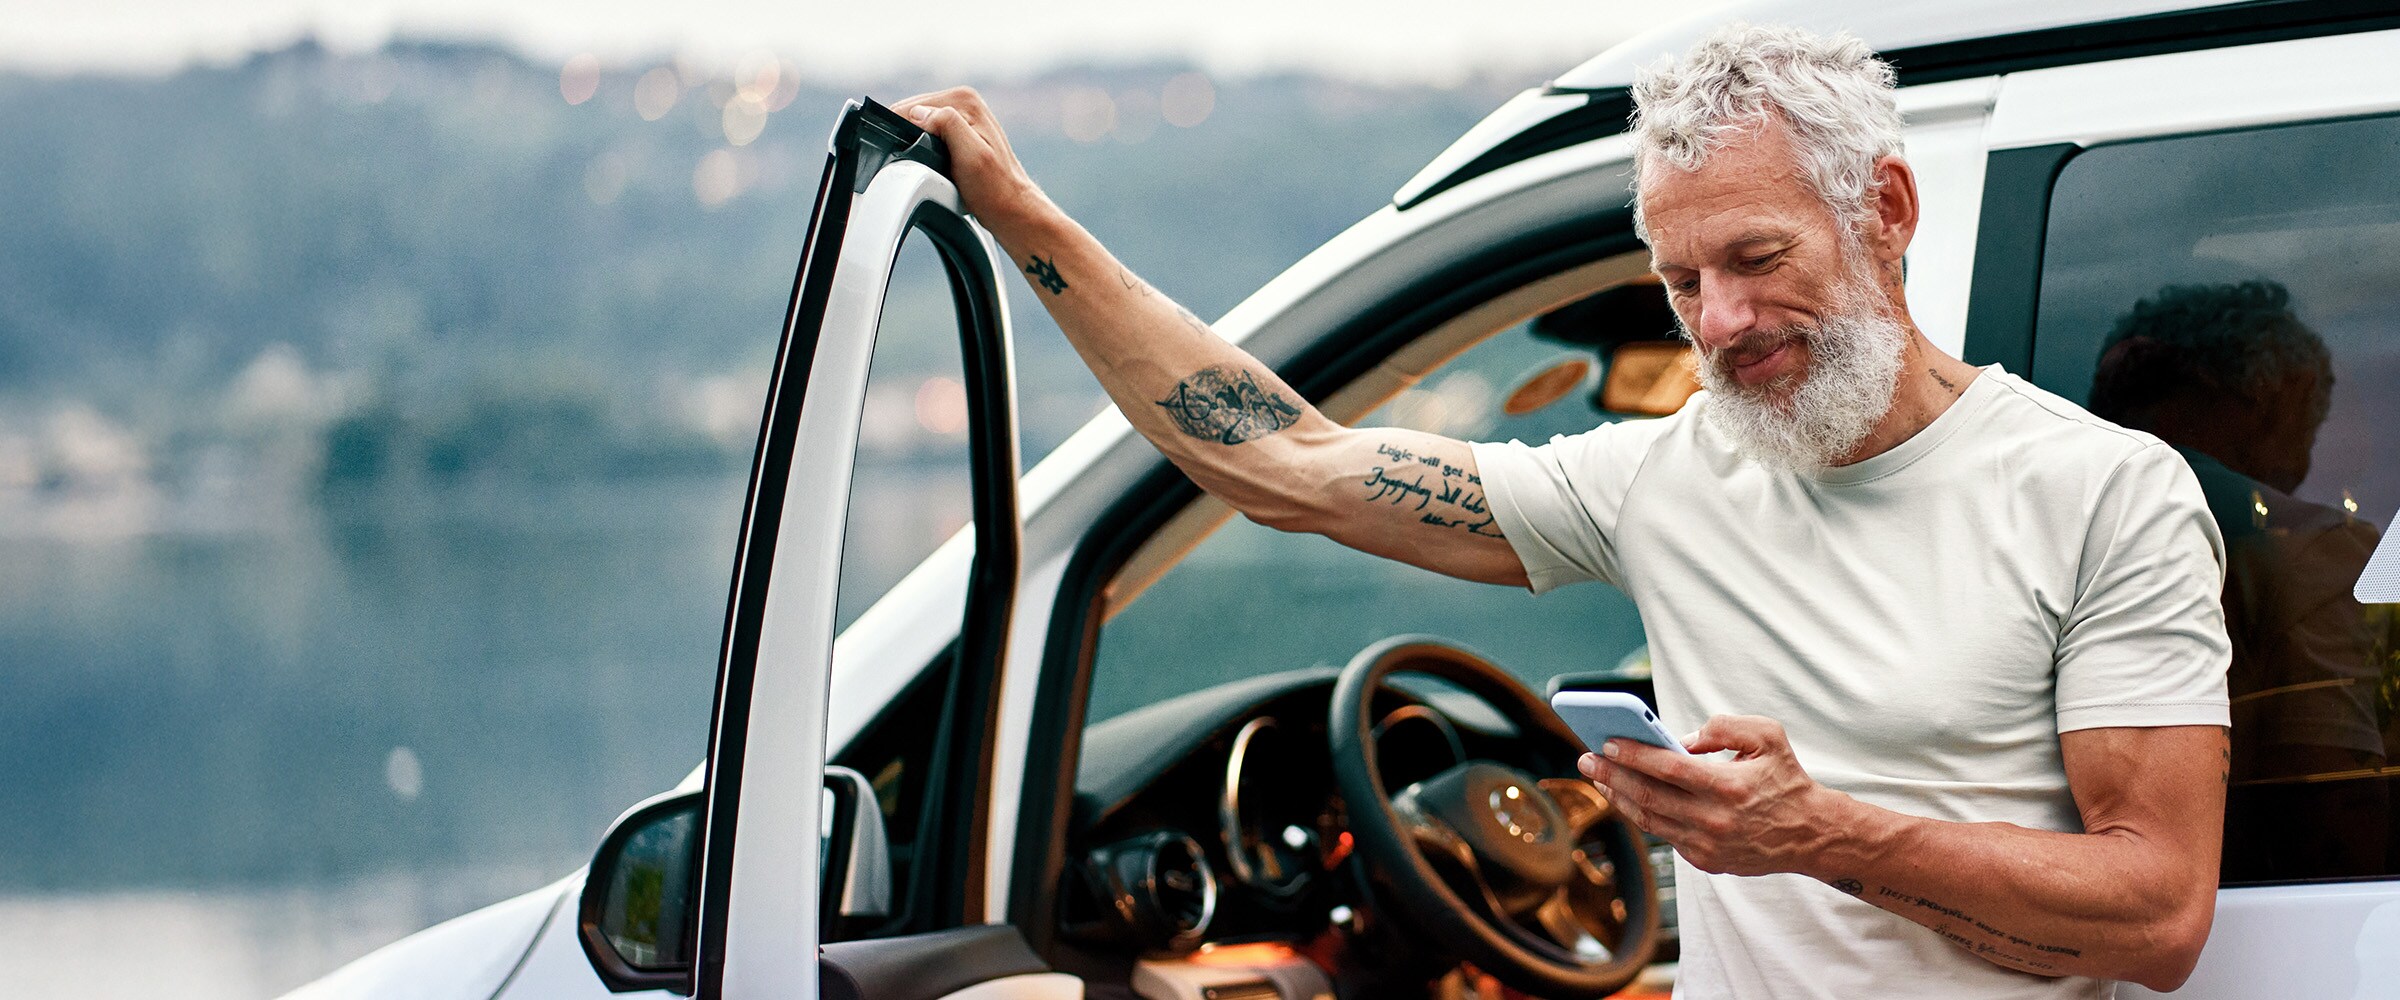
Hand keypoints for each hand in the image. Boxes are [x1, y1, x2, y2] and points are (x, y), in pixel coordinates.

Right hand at [889, 87, 1052, 231]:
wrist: (1009, 207)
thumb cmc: (993, 188)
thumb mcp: (970, 155)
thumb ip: (946, 124)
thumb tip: (918, 113)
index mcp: (964, 100)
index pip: (910, 107)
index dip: (902, 132)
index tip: (914, 157)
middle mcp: (963, 102)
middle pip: (911, 115)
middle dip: (910, 140)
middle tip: (927, 166)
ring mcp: (960, 116)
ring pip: (916, 128)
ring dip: (916, 147)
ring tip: (934, 168)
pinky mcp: (957, 131)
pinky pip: (925, 137)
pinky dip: (924, 152)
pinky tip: (937, 166)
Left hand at [1578, 714, 1843, 876]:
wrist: (1810, 834)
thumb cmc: (1786, 779)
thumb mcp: (1768, 736)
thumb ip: (1724, 726)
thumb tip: (1680, 738)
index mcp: (1727, 786)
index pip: (1667, 768)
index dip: (1632, 755)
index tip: (1605, 742)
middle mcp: (1713, 820)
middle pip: (1647, 796)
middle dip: (1610, 775)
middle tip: (1585, 758)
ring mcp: (1707, 845)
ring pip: (1649, 820)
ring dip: (1618, 797)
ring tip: (1598, 777)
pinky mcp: (1705, 861)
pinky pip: (1664, 835)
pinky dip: (1641, 815)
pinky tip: (1625, 797)